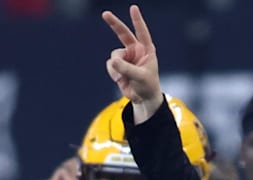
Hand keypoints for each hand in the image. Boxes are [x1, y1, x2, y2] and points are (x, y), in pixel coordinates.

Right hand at [102, 5, 162, 121]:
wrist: (142, 97)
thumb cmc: (147, 85)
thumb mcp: (140, 77)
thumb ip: (127, 69)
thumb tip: (112, 61)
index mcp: (146, 50)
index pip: (142, 33)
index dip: (137, 20)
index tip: (133, 8)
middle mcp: (135, 50)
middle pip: (123, 33)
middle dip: (114, 24)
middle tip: (105, 14)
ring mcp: (126, 57)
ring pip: (115, 55)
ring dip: (117, 67)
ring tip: (124, 78)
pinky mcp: (117, 65)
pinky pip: (110, 65)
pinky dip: (113, 72)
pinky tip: (120, 80)